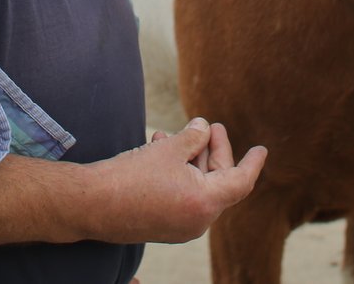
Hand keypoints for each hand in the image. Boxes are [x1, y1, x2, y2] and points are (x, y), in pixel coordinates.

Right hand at [86, 118, 266, 243]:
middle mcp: (197, 221)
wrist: (92, 204)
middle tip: (209, 127)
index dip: (252, 163)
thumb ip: (194, 137)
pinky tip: (162, 149)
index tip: (262, 149)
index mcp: (205, 203)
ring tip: (176, 134)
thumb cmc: (131, 175)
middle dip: (213, 152)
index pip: (240, 181)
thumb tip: (205, 128)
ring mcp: (180, 227)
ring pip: (198, 187)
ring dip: (191, 160)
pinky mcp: (164, 226)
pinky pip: (183, 196)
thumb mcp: (169, 148)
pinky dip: (179, 174)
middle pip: (218, 182)